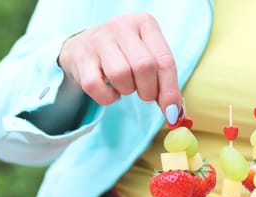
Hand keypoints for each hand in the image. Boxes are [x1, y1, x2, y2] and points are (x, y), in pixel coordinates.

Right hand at [58, 13, 181, 117]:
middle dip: (149, 91)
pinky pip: (96, 86)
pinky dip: (107, 98)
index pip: (165, 61)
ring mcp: (99, 40)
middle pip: (145, 66)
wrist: (83, 47)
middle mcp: (122, 26)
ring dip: (127, 91)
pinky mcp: (81, 57)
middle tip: (145, 95)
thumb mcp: (149, 58)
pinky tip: (111, 91)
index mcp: (145, 24)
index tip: (172, 112)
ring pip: (121, 74)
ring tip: (126, 87)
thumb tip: (175, 113)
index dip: (170, 91)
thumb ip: (164, 82)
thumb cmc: (125, 56)